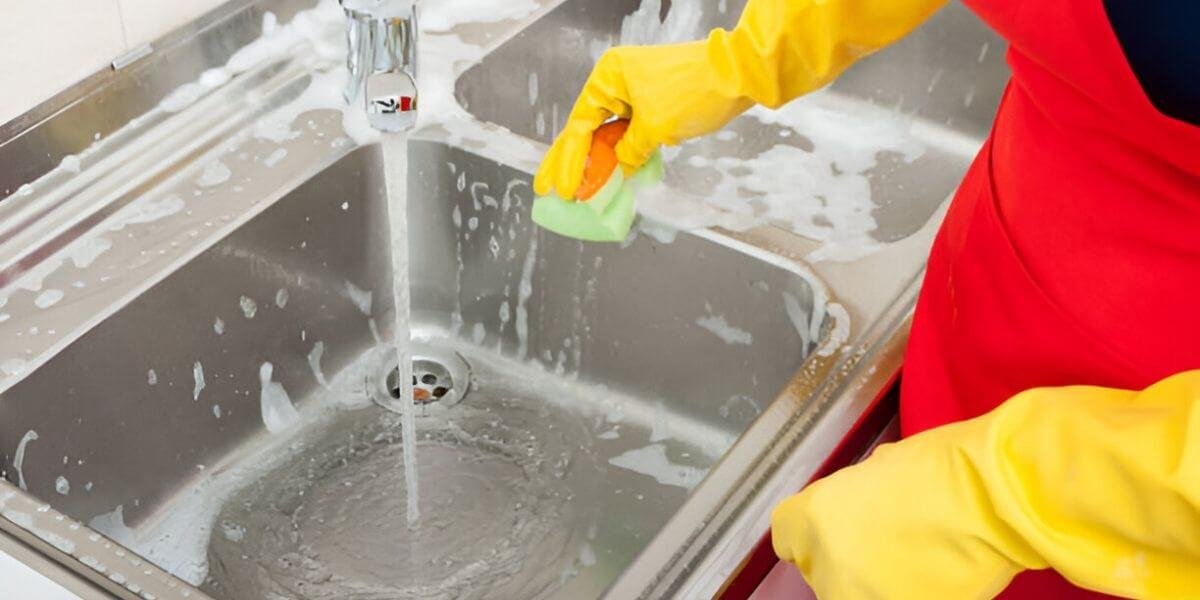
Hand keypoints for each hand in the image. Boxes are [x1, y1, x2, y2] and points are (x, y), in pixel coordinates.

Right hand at [533, 41, 752, 199]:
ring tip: (575, 190)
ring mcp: (634, 93)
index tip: (562, 190)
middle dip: (568, 162)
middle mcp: (616, 82)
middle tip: (547, 190)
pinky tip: (607, 177)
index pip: (580, 126)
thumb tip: (616, 171)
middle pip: (585, 129)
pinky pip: (628, 134)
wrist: (740, 75)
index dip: (568, 162)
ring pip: (606, 134)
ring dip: (594, 162)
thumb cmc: (694, 92)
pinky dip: (619, 155)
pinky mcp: (653, 104)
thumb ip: (629, 153)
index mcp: (609, 77)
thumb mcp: (656, 128)